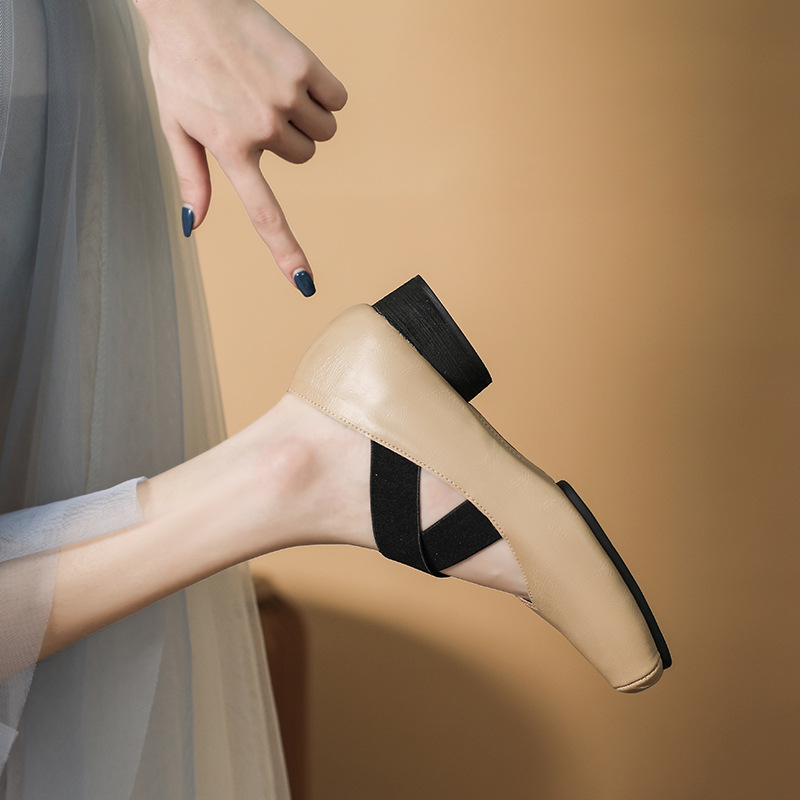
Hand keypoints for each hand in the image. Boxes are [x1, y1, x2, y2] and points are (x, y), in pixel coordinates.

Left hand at [134, 0, 346, 291]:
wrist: (190, 0)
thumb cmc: (178, 62)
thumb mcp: (175, 124)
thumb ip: (191, 178)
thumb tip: (195, 224)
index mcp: (230, 148)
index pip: (265, 214)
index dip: (286, 252)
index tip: (306, 283)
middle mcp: (262, 128)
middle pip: (304, 159)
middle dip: (289, 140)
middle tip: (256, 107)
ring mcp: (286, 97)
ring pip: (323, 133)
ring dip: (308, 116)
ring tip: (272, 86)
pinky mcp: (304, 67)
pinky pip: (338, 100)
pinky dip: (325, 92)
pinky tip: (295, 73)